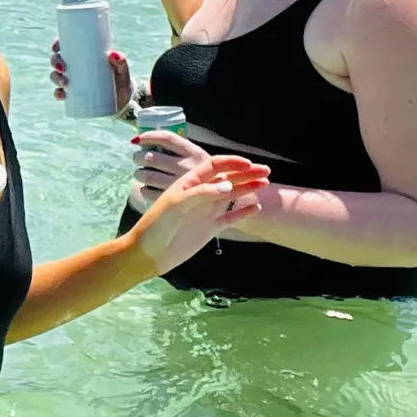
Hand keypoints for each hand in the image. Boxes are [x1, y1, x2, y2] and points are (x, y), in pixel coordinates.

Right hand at [47, 39, 132, 111]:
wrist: (124, 101)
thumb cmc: (121, 80)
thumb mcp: (122, 70)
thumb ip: (121, 62)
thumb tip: (113, 54)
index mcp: (83, 56)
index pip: (65, 47)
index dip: (57, 45)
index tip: (56, 47)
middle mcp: (74, 68)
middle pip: (57, 61)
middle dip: (55, 62)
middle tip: (62, 67)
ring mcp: (72, 82)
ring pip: (56, 76)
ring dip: (55, 78)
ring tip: (64, 82)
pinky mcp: (73, 96)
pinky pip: (60, 93)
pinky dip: (58, 94)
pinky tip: (61, 95)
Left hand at [128, 128, 212, 207]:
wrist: (225, 202)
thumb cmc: (209, 179)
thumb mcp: (201, 160)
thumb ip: (183, 152)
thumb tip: (155, 142)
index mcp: (194, 153)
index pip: (167, 138)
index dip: (149, 136)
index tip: (138, 139)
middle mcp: (186, 167)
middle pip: (151, 157)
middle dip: (139, 157)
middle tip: (138, 159)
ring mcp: (179, 185)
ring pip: (146, 175)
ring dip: (140, 173)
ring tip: (142, 173)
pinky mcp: (173, 200)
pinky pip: (148, 191)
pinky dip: (144, 189)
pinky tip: (147, 188)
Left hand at [130, 159, 268, 273]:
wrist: (149, 253)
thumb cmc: (157, 224)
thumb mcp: (176, 204)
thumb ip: (201, 193)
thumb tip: (227, 185)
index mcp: (189, 183)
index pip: (214, 166)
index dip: (232, 162)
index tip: (249, 164)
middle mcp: (201, 194)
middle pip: (227, 178)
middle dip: (247, 173)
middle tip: (267, 170)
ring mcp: (206, 211)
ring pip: (232, 196)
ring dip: (247, 188)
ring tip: (265, 184)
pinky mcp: (210, 228)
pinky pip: (231, 217)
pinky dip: (243, 212)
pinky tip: (255, 207)